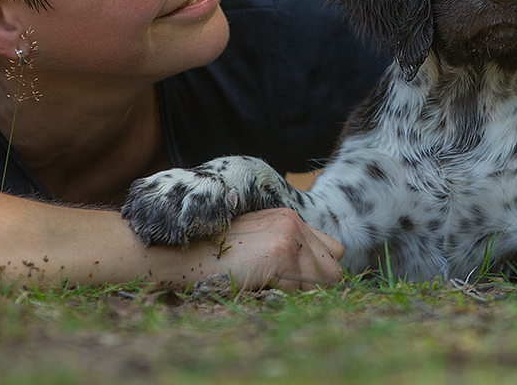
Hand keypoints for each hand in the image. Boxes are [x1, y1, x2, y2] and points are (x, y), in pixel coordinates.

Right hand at [169, 208, 344, 291]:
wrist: (183, 255)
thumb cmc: (215, 259)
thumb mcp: (256, 247)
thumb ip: (287, 253)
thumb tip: (316, 282)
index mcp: (290, 219)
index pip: (332, 252)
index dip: (318, 274)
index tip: (297, 286)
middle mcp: (294, 222)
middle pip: (333, 270)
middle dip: (314, 287)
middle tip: (283, 292)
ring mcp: (290, 235)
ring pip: (319, 284)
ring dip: (295, 295)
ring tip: (265, 287)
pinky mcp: (282, 252)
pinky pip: (296, 292)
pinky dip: (279, 298)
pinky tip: (256, 286)